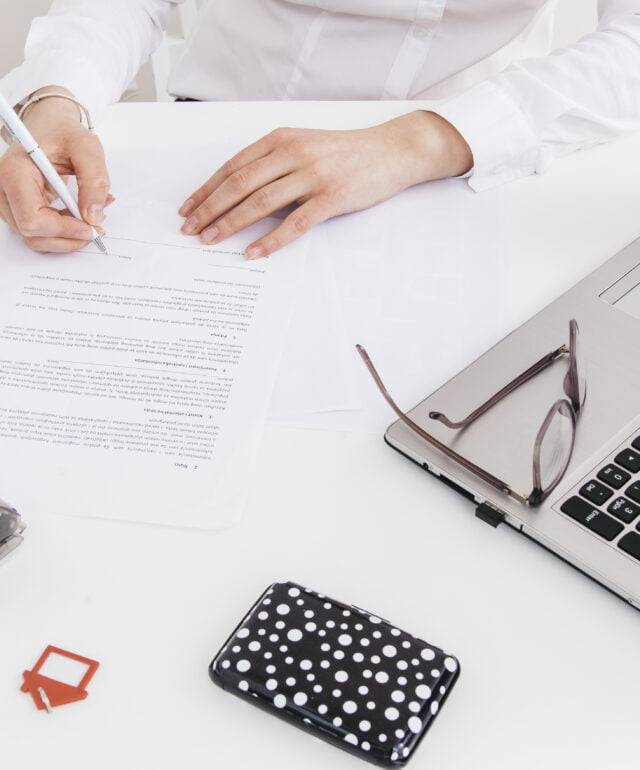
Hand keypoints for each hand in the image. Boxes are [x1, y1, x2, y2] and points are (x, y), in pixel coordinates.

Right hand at [0, 86, 112, 252]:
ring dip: (66, 238)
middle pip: (32, 234)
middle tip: (96, 229)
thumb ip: (94, 180)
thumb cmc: (63, 134)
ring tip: (90, 219)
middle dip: (68, 238)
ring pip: (35, 239)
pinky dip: (61, 233)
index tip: (89, 227)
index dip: (63, 229)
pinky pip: (39, 234)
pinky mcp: (17, 210)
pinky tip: (78, 217)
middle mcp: (4, 189)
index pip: (32, 218)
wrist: (49, 127)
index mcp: (15, 171)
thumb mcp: (87, 148)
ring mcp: (8, 202)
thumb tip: (93, 216)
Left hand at [179, 110, 472, 257]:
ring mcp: (312, 175)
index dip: (206, 189)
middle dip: (209, 208)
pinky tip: (253, 252)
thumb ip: (275, 163)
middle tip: (189, 228)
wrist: (392, 150)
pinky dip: (270, 239)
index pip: (233, 167)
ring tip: (210, 240)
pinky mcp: (331, 197)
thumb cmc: (347, 152)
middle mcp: (292, 153)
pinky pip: (294, 223)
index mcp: (281, 139)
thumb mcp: (305, 145)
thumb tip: (241, 193)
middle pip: (239, 184)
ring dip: (230, 223)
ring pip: (260, 203)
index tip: (188, 208)